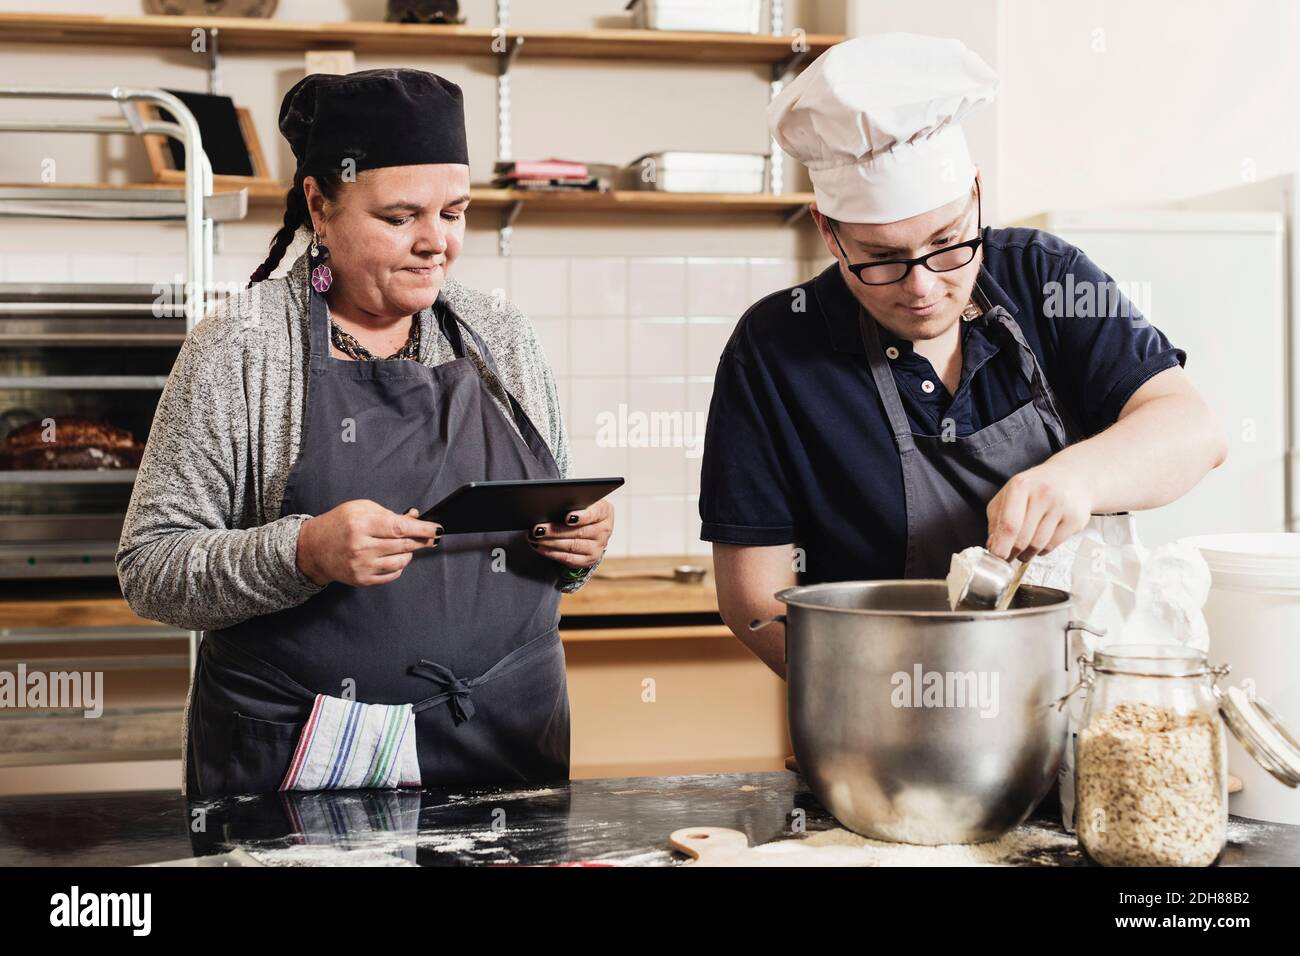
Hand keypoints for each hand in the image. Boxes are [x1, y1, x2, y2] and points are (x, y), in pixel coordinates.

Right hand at [297, 500, 440, 586]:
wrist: (313, 547)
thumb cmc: (339, 524)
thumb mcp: (361, 509)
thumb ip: (390, 513)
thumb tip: (415, 518)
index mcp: (361, 524)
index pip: (399, 527)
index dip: (422, 529)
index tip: (437, 529)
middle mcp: (361, 546)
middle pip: (404, 545)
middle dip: (422, 541)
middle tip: (431, 537)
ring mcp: (361, 566)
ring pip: (401, 562)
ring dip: (410, 553)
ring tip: (405, 546)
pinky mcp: (362, 580)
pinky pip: (392, 575)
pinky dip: (399, 566)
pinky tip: (393, 557)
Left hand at [528, 498, 612, 568]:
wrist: (591, 528)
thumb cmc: (582, 510)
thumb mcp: (582, 502)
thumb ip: (572, 502)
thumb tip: (550, 506)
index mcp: (604, 512)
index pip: (594, 513)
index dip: (581, 516)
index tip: (567, 517)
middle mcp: (604, 530)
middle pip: (579, 532)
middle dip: (555, 531)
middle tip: (538, 529)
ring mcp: (597, 547)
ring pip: (572, 546)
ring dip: (550, 542)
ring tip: (535, 538)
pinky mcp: (588, 560)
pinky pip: (569, 559)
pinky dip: (552, 553)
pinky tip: (540, 547)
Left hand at [985, 462, 1091, 561]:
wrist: (1071, 476)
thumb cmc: (1034, 488)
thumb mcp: (1009, 495)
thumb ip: (996, 520)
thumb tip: (993, 546)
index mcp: (1020, 486)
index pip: (1009, 524)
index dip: (1001, 545)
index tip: (997, 557)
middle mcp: (1042, 494)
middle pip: (1022, 538)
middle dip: (1012, 552)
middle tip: (1009, 556)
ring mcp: (1061, 506)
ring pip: (1038, 544)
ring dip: (1027, 554)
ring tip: (1023, 550)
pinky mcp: (1075, 519)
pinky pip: (1052, 545)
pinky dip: (1042, 550)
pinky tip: (1040, 543)